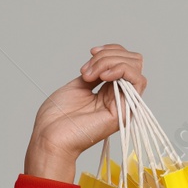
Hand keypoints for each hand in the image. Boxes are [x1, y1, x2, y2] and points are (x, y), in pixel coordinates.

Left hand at [23, 44, 146, 180]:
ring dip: (110, 62)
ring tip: (89, 75)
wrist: (50, 137)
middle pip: (133, 61)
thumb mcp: (78, 86)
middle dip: (109, 55)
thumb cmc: (57, 118)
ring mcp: (123, 104)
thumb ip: (95, 73)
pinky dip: (121, 70)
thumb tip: (104, 62)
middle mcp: (119, 97)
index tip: (91, 53)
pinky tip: (103, 76)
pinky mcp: (124, 111)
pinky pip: (137, 81)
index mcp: (109, 92)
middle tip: (87, 70)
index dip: (110, 51)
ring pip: (134, 67)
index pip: (125, 61)